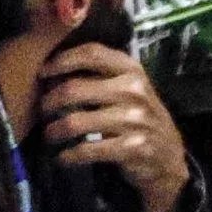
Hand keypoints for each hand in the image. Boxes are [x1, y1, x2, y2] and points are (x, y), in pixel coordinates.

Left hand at [35, 37, 191, 211]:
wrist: (168, 156)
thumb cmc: (140, 117)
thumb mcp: (130, 89)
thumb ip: (102, 77)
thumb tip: (55, 72)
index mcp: (132, 70)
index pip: (92, 53)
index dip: (62, 60)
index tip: (42, 72)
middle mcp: (134, 90)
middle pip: (75, 88)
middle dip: (49, 102)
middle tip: (42, 111)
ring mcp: (134, 119)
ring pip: (76, 122)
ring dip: (54, 131)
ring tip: (50, 135)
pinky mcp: (131, 147)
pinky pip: (86, 150)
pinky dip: (68, 156)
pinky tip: (63, 157)